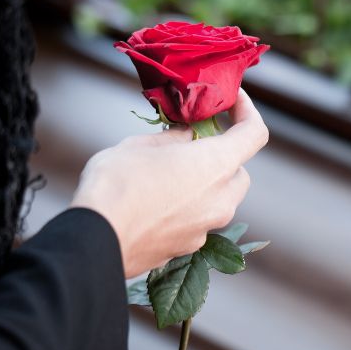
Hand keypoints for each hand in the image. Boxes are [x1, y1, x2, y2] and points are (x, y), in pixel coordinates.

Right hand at [70, 87, 268, 277]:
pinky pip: (199, 221)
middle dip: (222, 156)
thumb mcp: (141, 145)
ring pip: (220, 200)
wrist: (96, 240)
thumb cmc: (116, 184)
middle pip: (239, 172)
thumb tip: (186, 136)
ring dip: (204, 184)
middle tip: (192, 143)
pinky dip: (188, 208)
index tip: (233, 101)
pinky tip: (157, 202)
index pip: (254, 134)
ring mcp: (207, 228)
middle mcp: (221, 199)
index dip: (247, 112)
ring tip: (168, 173)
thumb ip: (173, 138)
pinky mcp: (189, 248)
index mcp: (216, 165)